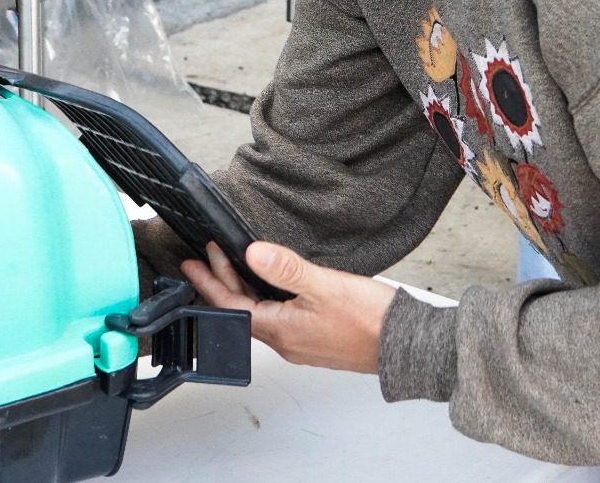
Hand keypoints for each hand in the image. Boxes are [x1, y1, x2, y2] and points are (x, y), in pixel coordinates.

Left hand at [181, 241, 397, 373]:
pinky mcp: (317, 340)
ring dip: (244, 289)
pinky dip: (266, 298)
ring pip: (260, 315)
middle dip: (222, 282)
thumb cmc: (371, 320)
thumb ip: (287, 269)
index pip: (231, 307)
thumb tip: (252, 253)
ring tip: (234, 264)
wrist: (407, 346)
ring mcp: (302, 343)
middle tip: (208, 257)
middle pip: (242, 311)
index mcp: (282, 331)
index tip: (192, 264)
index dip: (209, 283)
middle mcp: (287, 342)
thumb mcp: (325, 286)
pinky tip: (273, 284)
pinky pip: (279, 318)